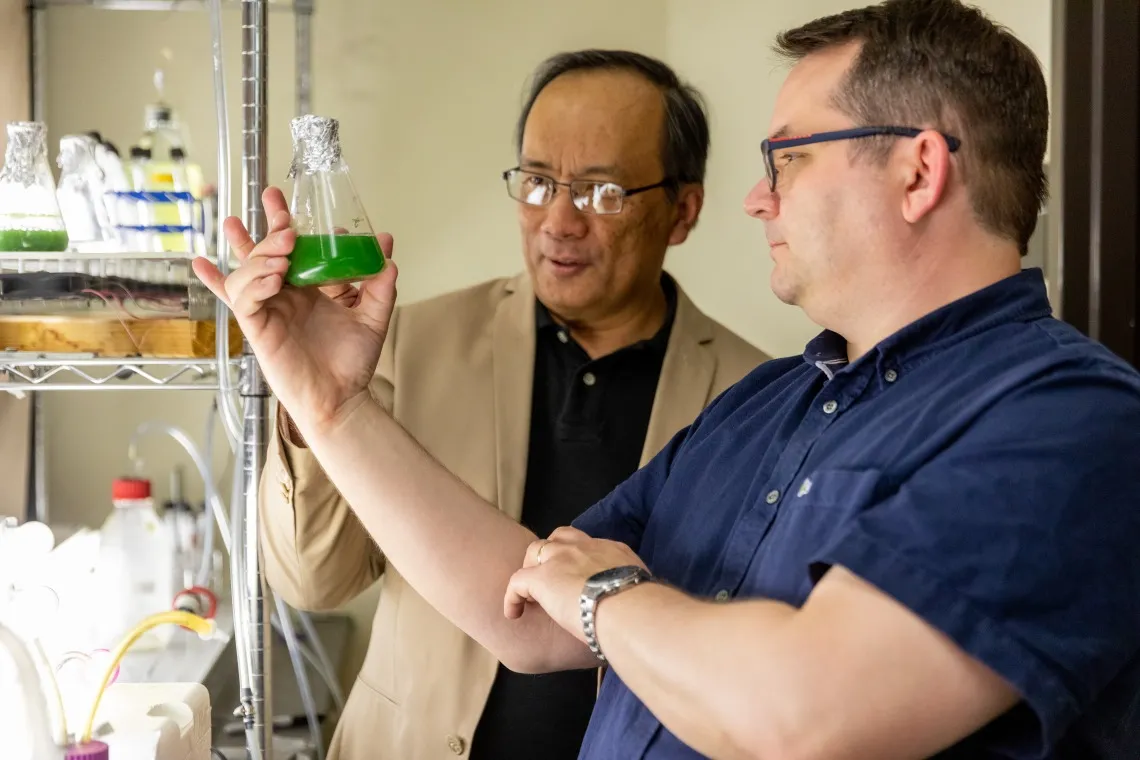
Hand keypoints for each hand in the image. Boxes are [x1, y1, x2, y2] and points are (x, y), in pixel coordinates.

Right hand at [192, 187, 397, 433]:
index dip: (283, 223)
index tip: (289, 204)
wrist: (343, 398)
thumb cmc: (351, 362)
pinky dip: (252, 283)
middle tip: (274, 202)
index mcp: (306, 287)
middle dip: (265, 225)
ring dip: (261, 253)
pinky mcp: (257, 329)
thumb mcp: (374, 316)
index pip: (289, 248)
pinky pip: (243, 300)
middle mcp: (283, 295)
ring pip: (248, 271)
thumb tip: (386, 247)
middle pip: (262, 253)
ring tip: (284, 249)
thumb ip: (380, 284)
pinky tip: (270, 274)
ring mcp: (268, 310)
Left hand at [504, 527, 646, 642]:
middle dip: (551, 554)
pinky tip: (514, 613)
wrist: (628, 608)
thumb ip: (632, 591)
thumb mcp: (642, 590)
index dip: (578, 558)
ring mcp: (561, 559)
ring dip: (532, 569)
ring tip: (532, 594)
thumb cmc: (641, 607)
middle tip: (551, 578)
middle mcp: (584, 547)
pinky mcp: (541, 577)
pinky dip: (512, 597)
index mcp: (612, 550)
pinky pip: (516, 581)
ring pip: (535, 551)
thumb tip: (634, 606)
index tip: (578, 576)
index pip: (589, 545)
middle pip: (559, 538)